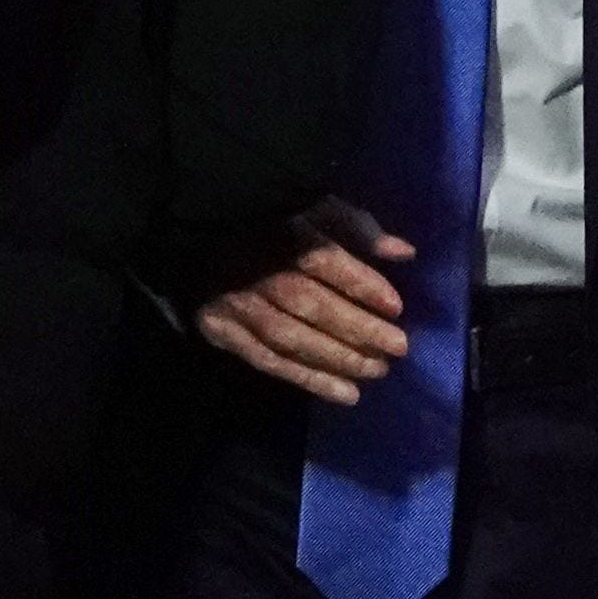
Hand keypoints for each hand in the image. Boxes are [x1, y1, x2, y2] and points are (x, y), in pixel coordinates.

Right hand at [195, 198, 413, 405]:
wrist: (193, 231)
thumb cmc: (268, 216)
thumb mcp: (314, 206)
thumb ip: (356, 227)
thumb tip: (404, 252)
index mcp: (284, 237)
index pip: (328, 263)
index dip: (364, 286)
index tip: (397, 308)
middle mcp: (262, 275)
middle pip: (315, 306)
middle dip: (359, 330)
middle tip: (397, 349)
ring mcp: (240, 307)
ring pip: (292, 340)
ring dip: (337, 360)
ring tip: (375, 372)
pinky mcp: (222, 331)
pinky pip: (268, 361)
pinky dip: (306, 379)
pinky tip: (342, 392)